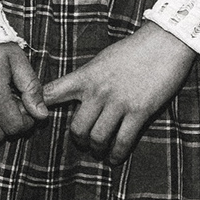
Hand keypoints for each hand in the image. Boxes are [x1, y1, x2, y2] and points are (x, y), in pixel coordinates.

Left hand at [44, 23, 198, 162]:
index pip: (51, 93)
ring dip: (97, 149)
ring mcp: (119, 102)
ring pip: (97, 138)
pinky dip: (117, 154)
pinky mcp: (139, 111)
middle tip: (84, 142)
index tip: (34, 119)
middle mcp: (98, 91)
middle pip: (76, 128)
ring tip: (100, 151)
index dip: (36, 108)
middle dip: (79, 140)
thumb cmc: (135, 49)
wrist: (165, 42)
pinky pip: (123, 141)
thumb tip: (77, 94)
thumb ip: (88, 78)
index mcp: (86, 76)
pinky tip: (115, 157)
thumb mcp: (103, 59)